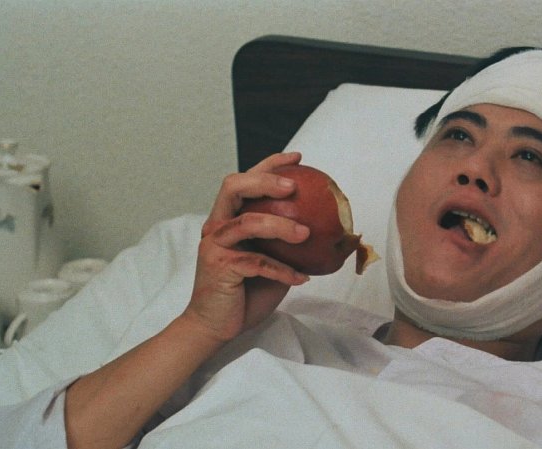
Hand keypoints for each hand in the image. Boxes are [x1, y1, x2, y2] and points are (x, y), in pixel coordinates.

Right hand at [184, 151, 309, 342]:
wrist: (215, 326)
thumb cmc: (245, 292)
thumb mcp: (272, 262)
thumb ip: (286, 243)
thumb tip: (326, 231)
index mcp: (228, 218)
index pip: (245, 181)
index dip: (270, 165)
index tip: (298, 158)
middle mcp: (217, 226)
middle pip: (233, 187)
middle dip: (264, 180)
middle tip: (293, 187)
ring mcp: (215, 245)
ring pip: (247, 222)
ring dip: (280, 225)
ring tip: (306, 233)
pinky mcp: (219, 267)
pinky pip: (257, 262)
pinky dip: (283, 270)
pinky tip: (302, 278)